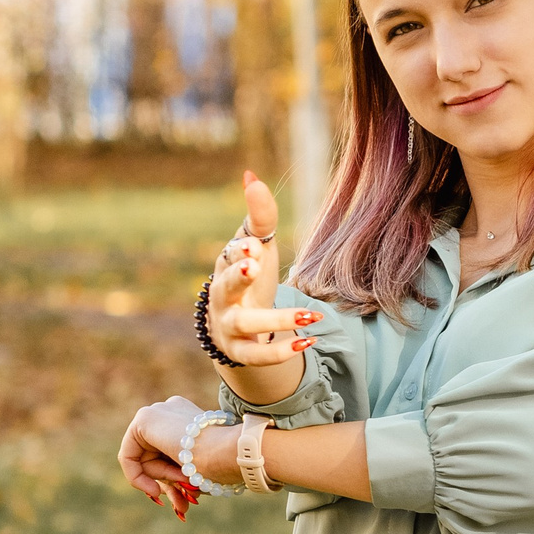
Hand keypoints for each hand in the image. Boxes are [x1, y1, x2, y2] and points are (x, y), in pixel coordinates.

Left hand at [119, 396, 224, 517]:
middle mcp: (173, 410)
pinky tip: (154, 488)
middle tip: (181, 502)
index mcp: (192, 419)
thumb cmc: (225, 464)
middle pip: (154, 457)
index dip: (172, 480)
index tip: (182, 500)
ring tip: (184, 484)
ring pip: (145, 458)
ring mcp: (159, 410)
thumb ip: (185, 478)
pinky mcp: (145, 418)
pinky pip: (128, 455)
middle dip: (166, 483)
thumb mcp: (202, 471)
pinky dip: (136, 476)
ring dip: (162, 480)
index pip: (169, 454)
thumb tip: (179, 504)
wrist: (232, 452)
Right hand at [208, 171, 319, 364]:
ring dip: (276, 320)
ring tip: (311, 315)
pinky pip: (257, 356)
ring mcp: (228, 327)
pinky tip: (309, 340)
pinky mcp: (241, 351)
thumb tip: (252, 176)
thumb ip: (259, 216)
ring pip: (245, 325)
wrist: (238, 325)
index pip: (228, 256)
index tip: (254, 244)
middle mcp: (222, 297)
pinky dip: (281, 352)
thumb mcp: (258, 247)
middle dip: (237, 277)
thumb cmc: (249, 278)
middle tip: (255, 264)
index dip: (240, 250)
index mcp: (226, 267)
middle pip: (223, 288)